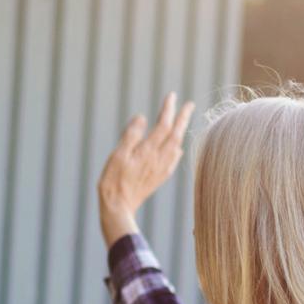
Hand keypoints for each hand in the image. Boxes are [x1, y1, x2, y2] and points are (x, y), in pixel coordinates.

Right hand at [97, 92, 194, 245]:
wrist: (118, 208)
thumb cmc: (113, 181)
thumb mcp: (118, 155)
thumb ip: (131, 135)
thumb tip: (142, 117)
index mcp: (148, 151)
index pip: (163, 125)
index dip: (168, 109)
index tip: (172, 95)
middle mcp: (159, 159)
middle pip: (175, 134)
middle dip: (183, 118)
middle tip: (190, 105)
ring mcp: (161, 169)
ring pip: (176, 146)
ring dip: (181, 132)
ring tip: (183, 122)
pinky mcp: (159, 178)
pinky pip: (173, 160)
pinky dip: (177, 149)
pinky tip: (176, 149)